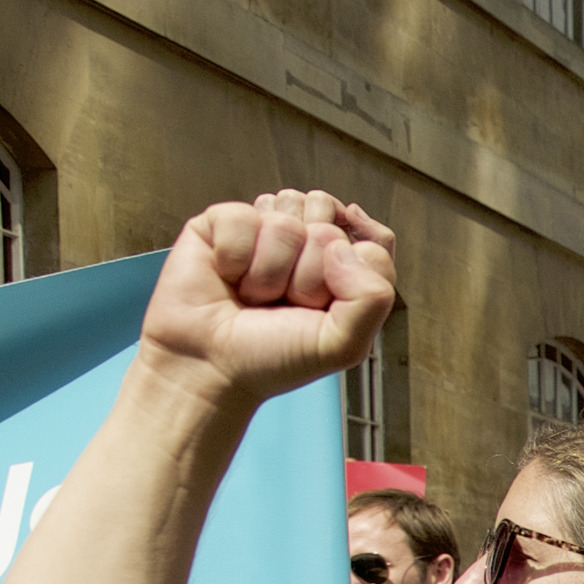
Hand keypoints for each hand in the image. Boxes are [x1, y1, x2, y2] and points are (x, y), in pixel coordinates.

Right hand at [138, 190, 395, 415]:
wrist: (209, 367)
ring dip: (268, 272)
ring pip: (286, 222)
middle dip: (306, 278)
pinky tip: (227, 276)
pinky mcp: (224, 222)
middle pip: (329, 230)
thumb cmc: (273, 357)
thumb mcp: (342, 344)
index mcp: (345, 270)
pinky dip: (234, 257)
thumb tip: (342, 246)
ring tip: (255, 295)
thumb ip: (372, 298)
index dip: (353, 269)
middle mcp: (308, 244)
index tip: (328, 300)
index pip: (374, 241)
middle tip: (284, 305)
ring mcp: (267, 229)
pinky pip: (242, 217)